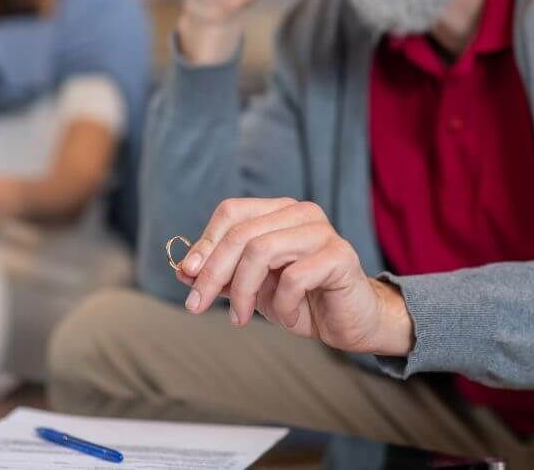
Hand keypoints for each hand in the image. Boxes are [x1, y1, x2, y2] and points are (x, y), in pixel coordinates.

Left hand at [176, 198, 414, 355]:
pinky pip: (293, 277)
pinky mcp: (339, 256)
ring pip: (261, 251)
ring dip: (243, 291)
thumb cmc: (301, 300)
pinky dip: (281, 304)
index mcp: (278, 211)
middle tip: (196, 306)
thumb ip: (222, 275)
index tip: (187, 277)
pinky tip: (287, 317)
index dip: (205, 243)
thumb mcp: (252, 288)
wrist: (350, 323)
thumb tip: (183, 270)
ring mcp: (322, 231)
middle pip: (241, 233)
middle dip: (212, 273)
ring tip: (240, 318)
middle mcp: (300, 213)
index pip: (231, 212)